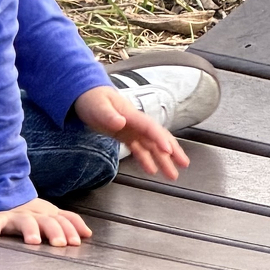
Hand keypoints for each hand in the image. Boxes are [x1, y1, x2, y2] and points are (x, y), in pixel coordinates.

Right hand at [0, 196, 93, 245]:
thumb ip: (69, 223)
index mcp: (49, 215)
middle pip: (47, 221)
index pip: (64, 220)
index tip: (75, 242)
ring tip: (33, 241)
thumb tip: (88, 234)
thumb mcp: (51, 215)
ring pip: (25, 221)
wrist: (2, 194)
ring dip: (30, 229)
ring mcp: (17, 216)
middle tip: (59, 243)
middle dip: (55, 231)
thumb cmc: (29, 212)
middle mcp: (35, 214)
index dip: (71, 229)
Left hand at [73, 84, 189, 178]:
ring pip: (152, 146)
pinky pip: (140, 149)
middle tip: (184, 163)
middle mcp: (136, 123)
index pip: (150, 128)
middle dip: (172, 150)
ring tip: (172, 175)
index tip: (168, 151)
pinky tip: (152, 170)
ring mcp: (132, 130)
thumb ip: (108, 115)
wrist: (86, 95)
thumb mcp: (97, 106)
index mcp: (132, 115)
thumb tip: (120, 122)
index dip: (160, 138)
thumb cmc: (92, 99)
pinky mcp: (126, 136)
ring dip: (163, 160)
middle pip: (158, 137)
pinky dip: (147, 160)